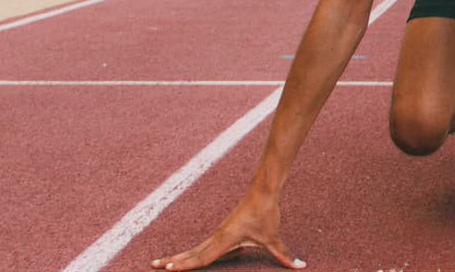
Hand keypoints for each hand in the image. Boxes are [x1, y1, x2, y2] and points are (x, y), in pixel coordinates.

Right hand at [151, 196, 304, 270]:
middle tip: (153, 266)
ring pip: (194, 249)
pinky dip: (190, 253)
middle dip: (173, 261)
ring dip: (178, 256)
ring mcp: (218, 233)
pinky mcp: (221, 231)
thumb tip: (301, 267)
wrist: (263, 191)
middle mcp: (217, 236)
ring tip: (161, 263)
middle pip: (191, 253)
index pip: (202, 257)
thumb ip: (285, 255)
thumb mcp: (274, 238)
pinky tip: (184, 258)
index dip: (186, 265)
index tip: (169, 269)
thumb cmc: (266, 213)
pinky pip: (202, 246)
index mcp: (225, 239)